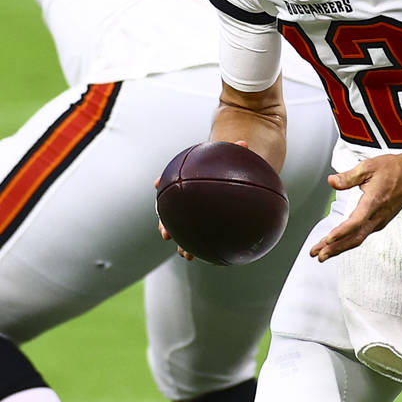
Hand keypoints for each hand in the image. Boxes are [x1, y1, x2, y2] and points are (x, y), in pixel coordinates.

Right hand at [156, 139, 249, 261]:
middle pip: (171, 214)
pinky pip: (205, 238)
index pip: (170, 185)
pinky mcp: (209, 225)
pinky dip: (206, 248)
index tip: (157, 184)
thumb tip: (244, 144)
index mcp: (189, 185)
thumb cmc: (232, 166)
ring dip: (184, 244)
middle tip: (166, 234)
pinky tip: (213, 258)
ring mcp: (197, 215)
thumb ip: (237, 151)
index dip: (162, 184)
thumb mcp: (234, 158)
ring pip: (185, 231)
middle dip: (166, 225)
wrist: (237, 177)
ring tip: (186, 255)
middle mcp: (188, 201)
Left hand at [310, 153, 401, 260]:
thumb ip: (348, 177)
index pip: (355, 223)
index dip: (340, 233)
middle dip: (334, 248)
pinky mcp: (380, 221)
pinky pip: (363, 235)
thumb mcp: (368, 167)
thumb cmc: (394, 169)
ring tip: (323, 253)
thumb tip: (331, 181)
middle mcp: (377, 216)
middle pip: (354, 238)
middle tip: (317, 254)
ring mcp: (380, 220)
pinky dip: (349, 242)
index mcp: (373, 203)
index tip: (326, 239)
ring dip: (340, 247)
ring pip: (358, 239)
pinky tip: (340, 243)